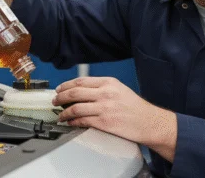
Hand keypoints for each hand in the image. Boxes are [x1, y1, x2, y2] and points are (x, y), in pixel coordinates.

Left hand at [53, 77, 177, 160]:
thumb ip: (102, 88)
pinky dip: (72, 121)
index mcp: (109, 83)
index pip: (80, 81)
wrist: (150, 122)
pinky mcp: (104, 122)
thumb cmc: (136, 108)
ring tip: (60, 114)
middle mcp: (105, 93)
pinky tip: (70, 122)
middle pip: (74, 92)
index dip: (66, 85)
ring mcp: (104, 108)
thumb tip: (81, 92)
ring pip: (75, 107)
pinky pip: (82, 120)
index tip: (59, 89)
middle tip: (54, 101)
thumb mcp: (119, 89)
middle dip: (60, 97)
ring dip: (63, 112)